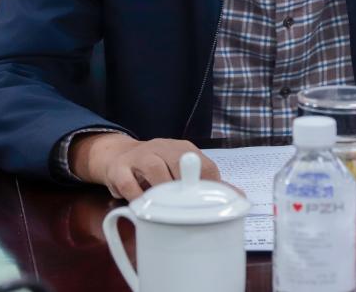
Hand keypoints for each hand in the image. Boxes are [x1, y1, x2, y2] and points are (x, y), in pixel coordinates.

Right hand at [69, 132, 220, 199]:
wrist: (117, 156)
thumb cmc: (157, 168)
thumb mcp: (180, 171)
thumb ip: (205, 183)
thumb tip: (238, 196)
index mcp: (184, 148)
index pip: (205, 164)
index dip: (210, 187)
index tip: (210, 205)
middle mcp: (163, 147)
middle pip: (181, 162)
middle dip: (186, 187)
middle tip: (187, 208)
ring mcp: (141, 155)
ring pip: (155, 169)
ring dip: (162, 191)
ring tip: (164, 208)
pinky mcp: (120, 168)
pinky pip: (128, 184)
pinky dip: (136, 197)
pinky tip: (141, 207)